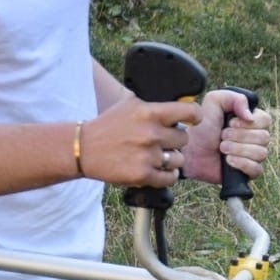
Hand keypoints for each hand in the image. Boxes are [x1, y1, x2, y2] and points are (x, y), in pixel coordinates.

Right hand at [76, 97, 197, 188]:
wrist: (84, 149)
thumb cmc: (109, 125)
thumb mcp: (130, 104)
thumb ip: (155, 103)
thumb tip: (183, 101)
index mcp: (149, 112)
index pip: (189, 112)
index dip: (195, 116)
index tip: (194, 119)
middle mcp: (151, 133)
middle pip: (184, 138)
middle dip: (175, 140)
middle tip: (162, 140)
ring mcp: (147, 156)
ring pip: (179, 159)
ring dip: (171, 159)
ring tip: (157, 156)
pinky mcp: (142, 175)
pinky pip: (170, 178)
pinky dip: (166, 175)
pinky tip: (157, 169)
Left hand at [181, 88, 270, 184]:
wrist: (190, 149)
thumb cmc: (203, 125)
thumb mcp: (215, 101)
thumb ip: (235, 98)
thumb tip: (251, 116)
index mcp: (252, 120)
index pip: (266, 120)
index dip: (248, 123)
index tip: (230, 122)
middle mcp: (256, 138)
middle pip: (264, 137)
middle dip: (239, 136)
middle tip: (222, 135)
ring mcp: (253, 155)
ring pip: (261, 153)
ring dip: (238, 149)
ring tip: (222, 147)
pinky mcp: (248, 172)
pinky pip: (256, 169)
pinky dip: (242, 164)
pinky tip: (228, 160)